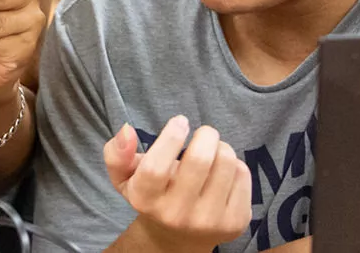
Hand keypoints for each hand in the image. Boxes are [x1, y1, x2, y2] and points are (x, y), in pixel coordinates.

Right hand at [104, 115, 252, 252]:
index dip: (170, 138)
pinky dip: (235, 165)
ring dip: (222, 147)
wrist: (178, 238)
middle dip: (206, 135)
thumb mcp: (125, 179)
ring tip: (213, 152)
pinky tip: (223, 172)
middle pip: (199, 160)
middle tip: (204, 133)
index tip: (180, 121)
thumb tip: (127, 130)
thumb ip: (117, 154)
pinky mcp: (235, 223)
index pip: (156, 167)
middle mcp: (176, 214)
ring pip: (226, 163)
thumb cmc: (152, 196)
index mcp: (146, 200)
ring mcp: (208, 221)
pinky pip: (243, 176)